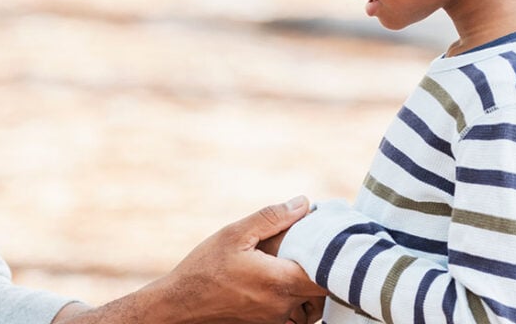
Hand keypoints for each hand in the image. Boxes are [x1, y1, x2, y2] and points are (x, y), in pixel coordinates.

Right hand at [153, 196, 325, 322]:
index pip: (327, 274)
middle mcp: (284, 305)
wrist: (180, 305)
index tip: (334, 239)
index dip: (336, 256)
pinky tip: (281, 280)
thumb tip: (304, 204)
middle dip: (324, 267)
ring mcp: (277, 320)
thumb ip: (271, 218)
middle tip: (317, 246)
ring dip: (311, 285)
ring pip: (311, 303)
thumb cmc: (204, 268)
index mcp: (280, 281)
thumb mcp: (234, 234)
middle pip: (323, 290)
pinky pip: (296, 313)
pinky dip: (296, 298)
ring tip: (298, 262)